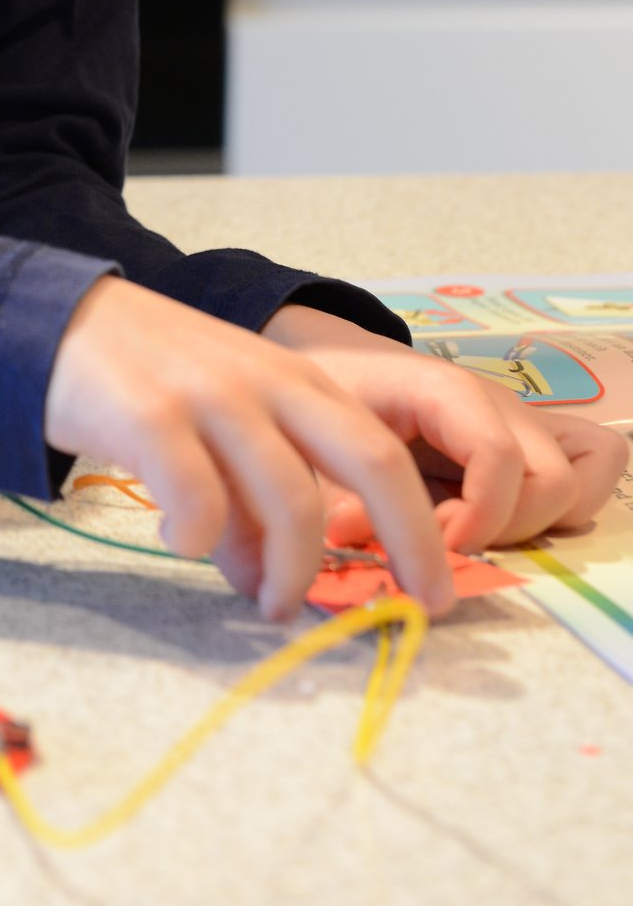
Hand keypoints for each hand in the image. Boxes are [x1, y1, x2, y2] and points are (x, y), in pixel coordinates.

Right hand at [44, 276, 458, 621]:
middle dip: (411, 541)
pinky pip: (199, 502)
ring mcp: (213, 397)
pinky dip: (200, 541)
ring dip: (291, 571)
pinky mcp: (151, 417)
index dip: (423, 527)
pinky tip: (177, 541)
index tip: (436, 593)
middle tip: (415, 609)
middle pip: (371, 462)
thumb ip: (252, 491)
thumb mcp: (222, 419)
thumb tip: (266, 577)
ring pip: (291, 499)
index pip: (385, 452)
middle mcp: (268, 383)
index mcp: (295, 381)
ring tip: (266, 603)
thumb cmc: (146, 376)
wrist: (56, 320)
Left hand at [264, 303, 628, 552]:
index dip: (477, 515)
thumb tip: (344, 537)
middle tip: (439, 541)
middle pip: (553, 481)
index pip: (498, 455)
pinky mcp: (521, 447)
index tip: (432, 549)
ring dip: (531, 525)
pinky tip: (489, 522)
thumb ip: (337, 489)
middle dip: (503, 528)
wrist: (333, 356)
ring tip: (465, 534)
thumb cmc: (331, 389)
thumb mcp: (322, 434)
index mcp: (448, 392)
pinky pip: (583, 470)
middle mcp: (498, 407)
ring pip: (577, 485)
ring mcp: (518, 426)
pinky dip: (553, 508)